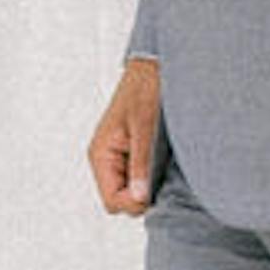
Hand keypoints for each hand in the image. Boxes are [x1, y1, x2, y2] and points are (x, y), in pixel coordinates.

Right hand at [89, 55, 161, 217]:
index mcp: (101, 154)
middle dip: (142, 196)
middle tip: (163, 177)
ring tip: (166, 166)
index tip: (154, 191)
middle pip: (122, 201)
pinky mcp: (137, 155)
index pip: (112, 201)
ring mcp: (123, 158)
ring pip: (134, 192)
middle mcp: (108, 160)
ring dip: (150, 187)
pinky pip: (143, 180)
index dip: (133, 203)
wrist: (157, 65)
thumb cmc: (147, 87)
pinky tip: (167, 164)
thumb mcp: (145, 126)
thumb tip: (140, 198)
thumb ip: (141, 164)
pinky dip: (155, 178)